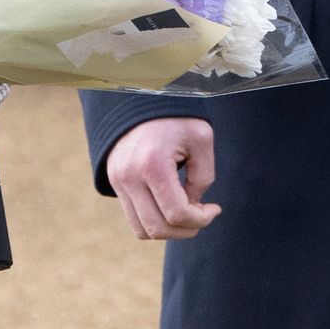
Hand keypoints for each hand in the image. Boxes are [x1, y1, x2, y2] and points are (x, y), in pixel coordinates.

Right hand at [105, 119, 219, 240]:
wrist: (141, 98)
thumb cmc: (177, 117)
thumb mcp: (201, 139)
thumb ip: (203, 176)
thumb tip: (193, 207)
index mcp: (152, 164)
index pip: (176, 213)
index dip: (201, 219)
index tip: (215, 209)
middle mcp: (129, 177)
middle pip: (158, 229)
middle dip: (187, 230)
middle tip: (203, 216)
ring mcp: (117, 182)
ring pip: (143, 230)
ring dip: (170, 231)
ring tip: (188, 214)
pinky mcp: (114, 184)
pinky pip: (134, 219)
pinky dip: (155, 221)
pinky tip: (172, 206)